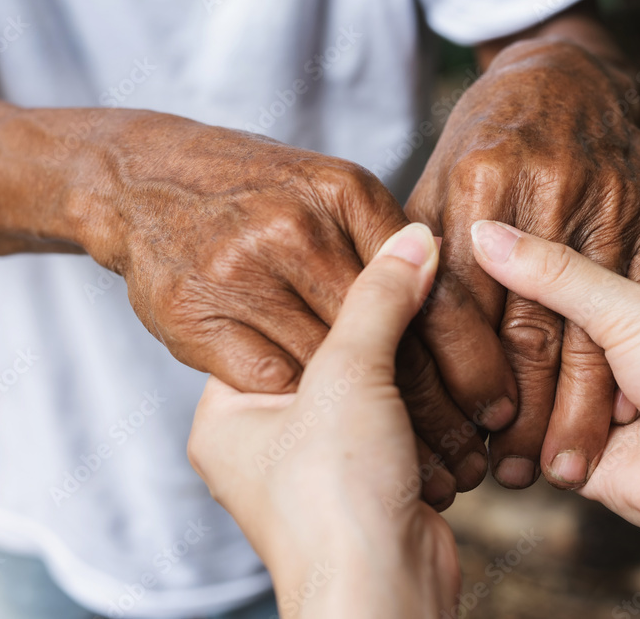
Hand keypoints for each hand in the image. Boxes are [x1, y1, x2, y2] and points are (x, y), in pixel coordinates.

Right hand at [81, 114, 516, 503]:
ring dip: (384, 423)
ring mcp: (239, 272)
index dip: (467, 349)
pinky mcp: (195, 317)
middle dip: (438, 401)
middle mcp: (292, 228)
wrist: (141, 176)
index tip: (498, 399)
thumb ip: (385, 240)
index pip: (425, 288)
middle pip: (386, 334)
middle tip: (476, 448)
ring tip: (437, 464)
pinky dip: (310, 416)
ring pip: (333, 368)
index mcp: (342, 192)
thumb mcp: (330, 196)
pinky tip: (356, 444)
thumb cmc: (247, 191)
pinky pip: (271, 379)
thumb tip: (439, 261)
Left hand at [188, 224, 460, 618]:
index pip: (273, 326)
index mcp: (227, 415)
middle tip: (413, 286)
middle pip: (328, 357)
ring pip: (371, 391)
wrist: (384, 593)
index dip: (324, 289)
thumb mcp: (348, 375)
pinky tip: (455, 388)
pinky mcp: (369, 482)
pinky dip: (429, 410)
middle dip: (379, 333)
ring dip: (412, 372)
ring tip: (441, 334)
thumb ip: (377, 299)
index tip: (365, 252)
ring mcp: (318, 465)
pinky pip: (400, 425)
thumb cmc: (333, 500)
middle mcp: (265, 441)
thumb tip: (410, 239)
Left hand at [406, 38, 639, 488]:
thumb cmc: (485, 144)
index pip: (460, 301)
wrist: (567, 77)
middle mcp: (543, 188)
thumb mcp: (433, 187)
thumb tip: (385, 338)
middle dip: (522, 411)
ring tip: (563, 466)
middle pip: (529, 324)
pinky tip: (614, 416)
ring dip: (578, 407)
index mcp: (473, 184)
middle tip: (514, 474)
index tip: (464, 432)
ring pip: (592, 325)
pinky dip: (632, 362)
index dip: (461, 375)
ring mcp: (608, 197)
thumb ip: (414, 256)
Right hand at [472, 220, 639, 617]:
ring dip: (507, 391)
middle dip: (507, 340)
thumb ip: (553, 274)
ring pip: (520, 388)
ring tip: (485, 375)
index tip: (472, 262)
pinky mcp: (568, 456)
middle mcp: (610, 356)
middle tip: (465, 320)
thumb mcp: (628, 308)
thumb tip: (481, 234)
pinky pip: (521, 439)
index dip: (516, 278)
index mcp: (633, 306)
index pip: (555, 283)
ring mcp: (587, 407)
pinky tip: (485, 416)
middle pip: (533, 338)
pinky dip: (508, 433)